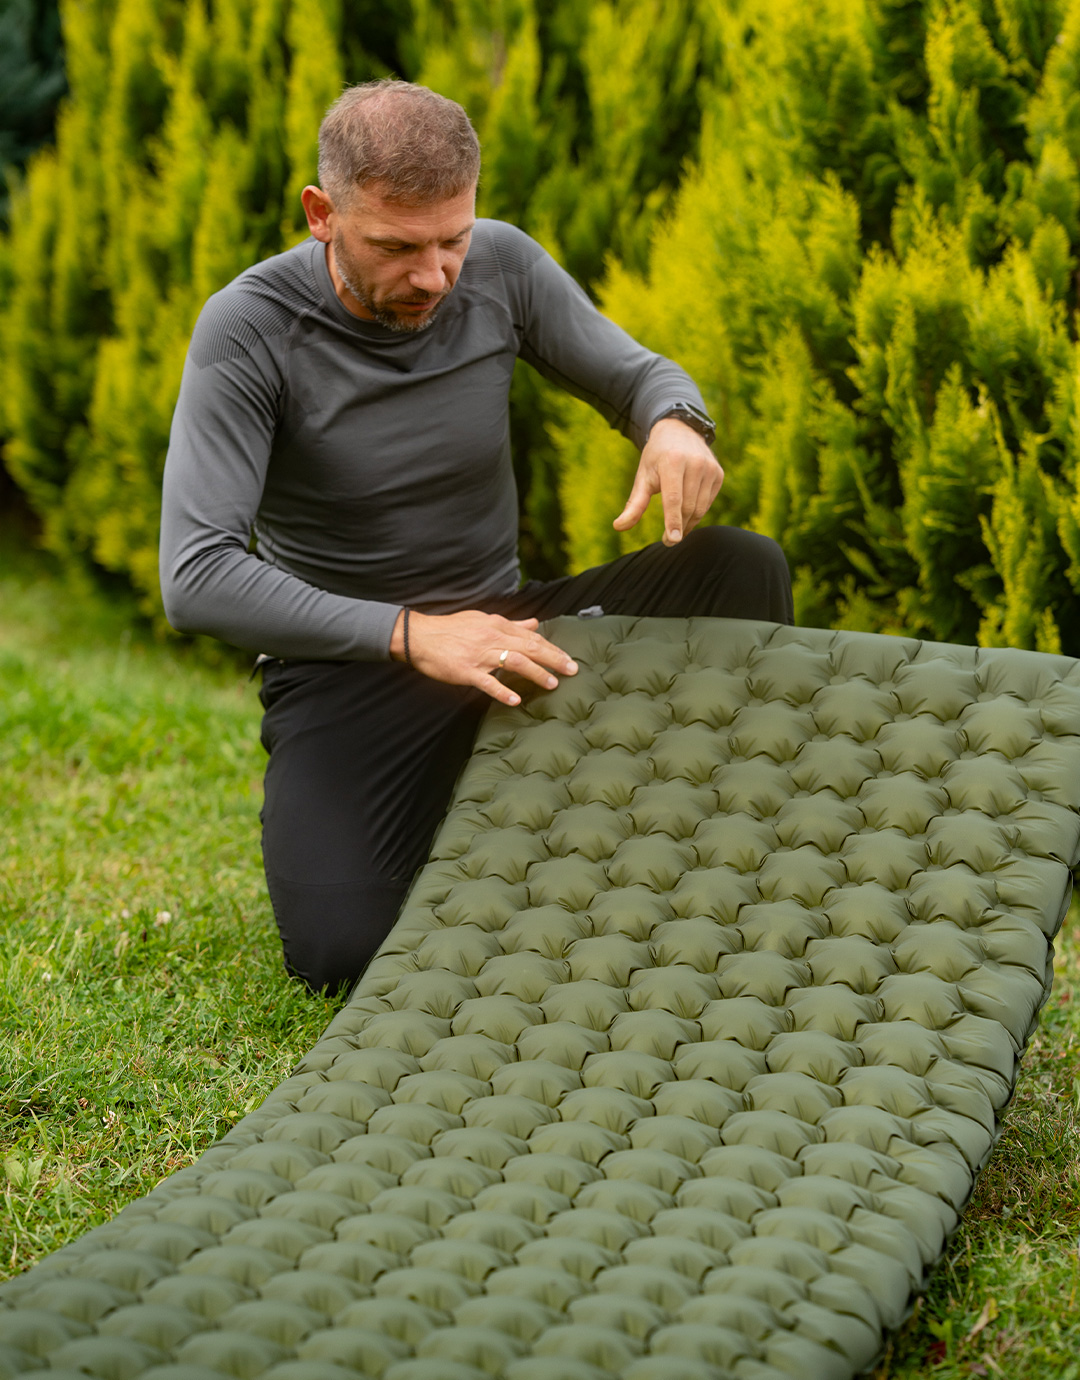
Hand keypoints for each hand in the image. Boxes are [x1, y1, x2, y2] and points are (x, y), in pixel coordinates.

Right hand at [391, 610, 577, 705]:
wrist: (420, 636)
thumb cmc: (451, 629)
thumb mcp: (483, 619)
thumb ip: (510, 624)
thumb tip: (534, 623)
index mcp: (497, 625)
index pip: (531, 637)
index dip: (551, 648)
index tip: (567, 658)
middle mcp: (492, 638)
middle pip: (530, 647)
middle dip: (553, 658)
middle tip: (572, 670)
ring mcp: (479, 655)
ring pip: (514, 662)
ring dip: (536, 673)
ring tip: (552, 684)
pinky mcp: (466, 671)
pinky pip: (487, 682)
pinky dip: (502, 691)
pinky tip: (516, 700)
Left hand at [613, 416, 723, 545]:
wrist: (679, 431)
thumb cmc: (656, 457)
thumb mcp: (643, 477)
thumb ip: (634, 504)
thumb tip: (618, 527)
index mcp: (673, 462)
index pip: (674, 499)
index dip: (672, 521)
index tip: (672, 540)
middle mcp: (695, 463)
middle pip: (688, 507)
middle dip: (678, 527)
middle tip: (667, 541)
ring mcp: (710, 468)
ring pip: (700, 507)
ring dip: (688, 523)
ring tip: (675, 530)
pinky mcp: (718, 473)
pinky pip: (708, 502)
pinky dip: (697, 513)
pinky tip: (687, 513)